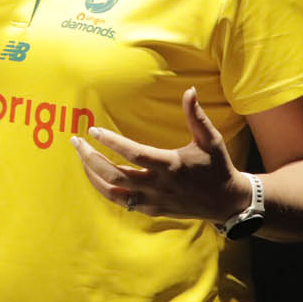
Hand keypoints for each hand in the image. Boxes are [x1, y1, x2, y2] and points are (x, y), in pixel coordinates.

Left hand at [70, 87, 252, 221]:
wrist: (226, 201)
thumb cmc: (217, 166)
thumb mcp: (210, 139)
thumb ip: (196, 115)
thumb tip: (189, 90)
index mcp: (170, 165)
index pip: (133, 153)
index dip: (111, 142)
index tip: (93, 130)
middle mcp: (158, 185)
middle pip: (114, 175)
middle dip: (90, 159)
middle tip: (76, 143)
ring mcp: (152, 201)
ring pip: (112, 193)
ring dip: (93, 176)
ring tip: (81, 159)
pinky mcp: (151, 210)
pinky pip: (121, 203)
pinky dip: (105, 190)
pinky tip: (96, 176)